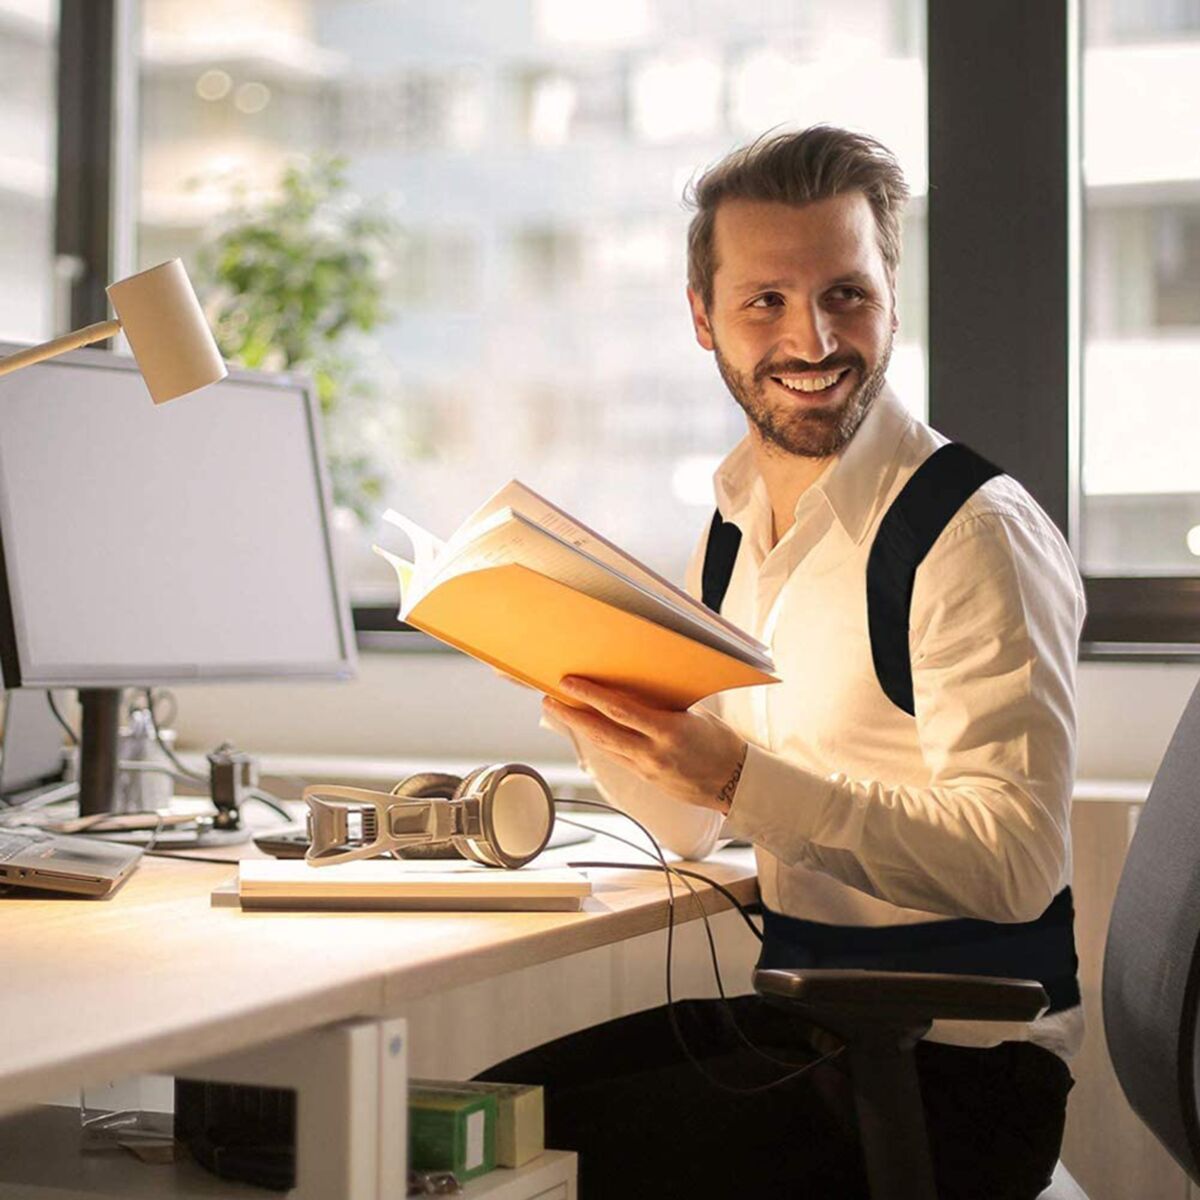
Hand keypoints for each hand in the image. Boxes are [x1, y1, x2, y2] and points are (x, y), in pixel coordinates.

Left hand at [544, 676, 746, 813]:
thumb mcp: (696, 716)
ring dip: (579, 729)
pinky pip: (616, 757)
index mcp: (669, 731)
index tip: (569, 683)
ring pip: (604, 747)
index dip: (590, 696)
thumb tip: (636, 688)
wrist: (736, 784)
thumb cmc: (721, 744)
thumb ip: (664, 705)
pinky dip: (599, 741)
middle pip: (601, 732)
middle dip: (571, 715)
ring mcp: (647, 769)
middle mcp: (653, 753)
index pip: (620, 710)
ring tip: (560, 711)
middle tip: (549, 699)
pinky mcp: (646, 779)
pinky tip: (587, 730)